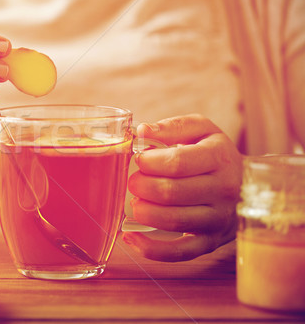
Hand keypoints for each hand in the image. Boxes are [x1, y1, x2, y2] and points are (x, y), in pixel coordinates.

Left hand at [123, 114, 242, 260]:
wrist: (248, 185)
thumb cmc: (214, 154)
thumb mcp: (202, 130)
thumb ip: (173, 127)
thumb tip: (142, 131)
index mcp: (219, 158)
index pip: (178, 163)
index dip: (150, 162)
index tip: (139, 159)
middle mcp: (223, 190)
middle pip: (172, 192)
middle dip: (142, 186)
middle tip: (133, 181)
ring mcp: (218, 219)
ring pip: (174, 221)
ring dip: (144, 213)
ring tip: (134, 203)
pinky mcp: (210, 242)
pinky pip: (179, 252)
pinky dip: (150, 249)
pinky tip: (130, 238)